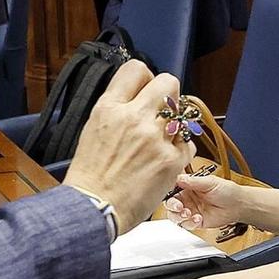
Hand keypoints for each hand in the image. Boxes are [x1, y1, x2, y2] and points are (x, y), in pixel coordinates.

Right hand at [62, 61, 190, 234]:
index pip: (137, 69)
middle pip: (168, 82)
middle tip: (160, 112)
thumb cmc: (90, 176)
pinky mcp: (171, 160)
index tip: (145, 89)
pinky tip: (164, 159)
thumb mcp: (93, 129)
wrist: (94, 209)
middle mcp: (134, 118)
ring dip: (175, 123)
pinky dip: (179, 150)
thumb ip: (116, 109)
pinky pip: (188, 143)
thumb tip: (136, 96)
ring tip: (161, 139)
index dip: (144, 78)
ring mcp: (155, 138)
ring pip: (182, 111)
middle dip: (167, 95)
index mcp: (109, 108)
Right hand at [164, 172, 247, 233]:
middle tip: (180, 206)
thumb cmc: (227, 191)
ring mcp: (191, 211)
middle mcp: (187, 199)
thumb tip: (179, 177)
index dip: (168, 191)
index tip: (171, 193)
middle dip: (172, 206)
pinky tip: (197, 218)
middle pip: (170, 203)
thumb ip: (193, 181)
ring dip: (178, 216)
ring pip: (174, 216)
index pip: (172, 188)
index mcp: (188, 186)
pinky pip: (186, 225)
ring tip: (188, 213)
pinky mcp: (195, 222)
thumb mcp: (210, 182)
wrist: (238, 205)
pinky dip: (189, 223)